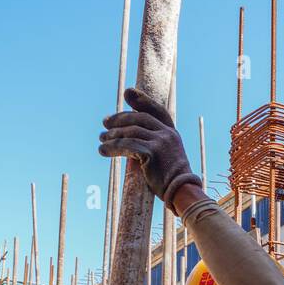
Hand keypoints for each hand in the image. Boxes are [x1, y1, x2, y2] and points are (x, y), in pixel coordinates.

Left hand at [98, 87, 202, 203]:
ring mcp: (160, 142)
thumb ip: (156, 145)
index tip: (127, 93)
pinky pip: (127, 145)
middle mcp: (167, 134)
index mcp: (172, 133)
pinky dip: (112, 147)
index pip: (156, 110)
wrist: (182, 191)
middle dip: (120, 119)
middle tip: (105, 123)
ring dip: (112, 135)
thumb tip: (133, 140)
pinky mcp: (151, 153)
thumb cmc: (172, 179)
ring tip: (101, 139)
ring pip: (130, 131)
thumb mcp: (168, 156)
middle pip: (139, 118)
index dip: (142, 100)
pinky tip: (103, 150)